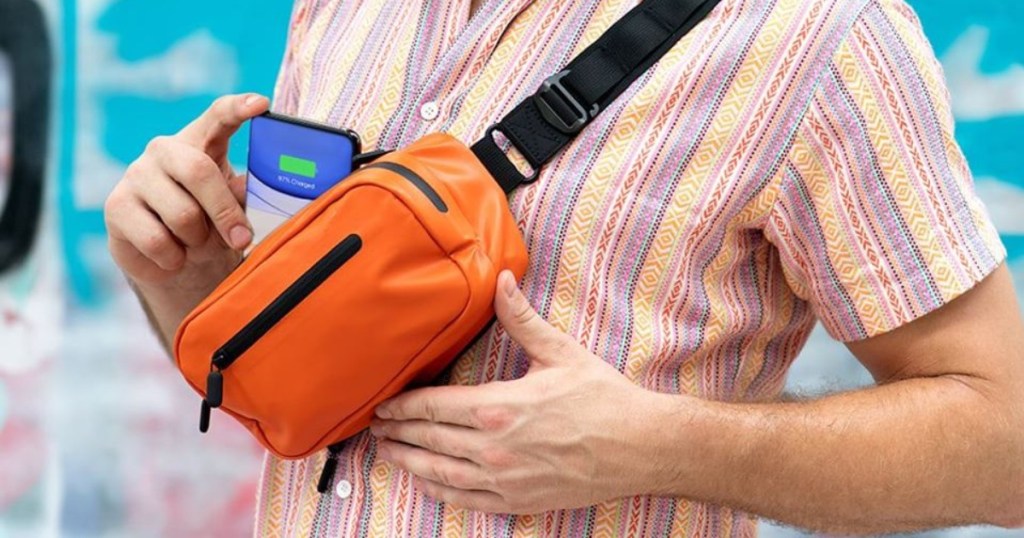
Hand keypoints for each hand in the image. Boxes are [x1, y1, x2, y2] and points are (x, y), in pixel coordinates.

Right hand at [105, 93, 268, 291]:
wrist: (172, 262)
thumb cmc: (209, 226)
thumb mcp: (230, 210)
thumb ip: (239, 197)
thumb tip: (247, 187)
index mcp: (200, 143)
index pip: (218, 117)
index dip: (238, 109)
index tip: (261, 104)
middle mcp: (164, 150)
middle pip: (199, 172)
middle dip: (225, 212)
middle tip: (243, 239)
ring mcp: (136, 175)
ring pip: (182, 215)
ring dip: (198, 241)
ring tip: (194, 243)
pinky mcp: (116, 207)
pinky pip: (157, 241)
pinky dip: (174, 258)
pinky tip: (171, 255)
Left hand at [372, 271, 662, 513]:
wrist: (640, 446)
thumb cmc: (603, 398)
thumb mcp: (560, 352)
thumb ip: (521, 318)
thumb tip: (501, 279)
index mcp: (498, 407)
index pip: (432, 406)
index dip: (402, 405)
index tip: (382, 404)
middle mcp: (493, 447)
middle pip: (428, 439)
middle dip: (397, 432)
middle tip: (375, 428)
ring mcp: (503, 478)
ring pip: (439, 473)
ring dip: (408, 462)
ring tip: (388, 453)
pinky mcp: (517, 500)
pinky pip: (465, 499)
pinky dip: (438, 491)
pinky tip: (425, 483)